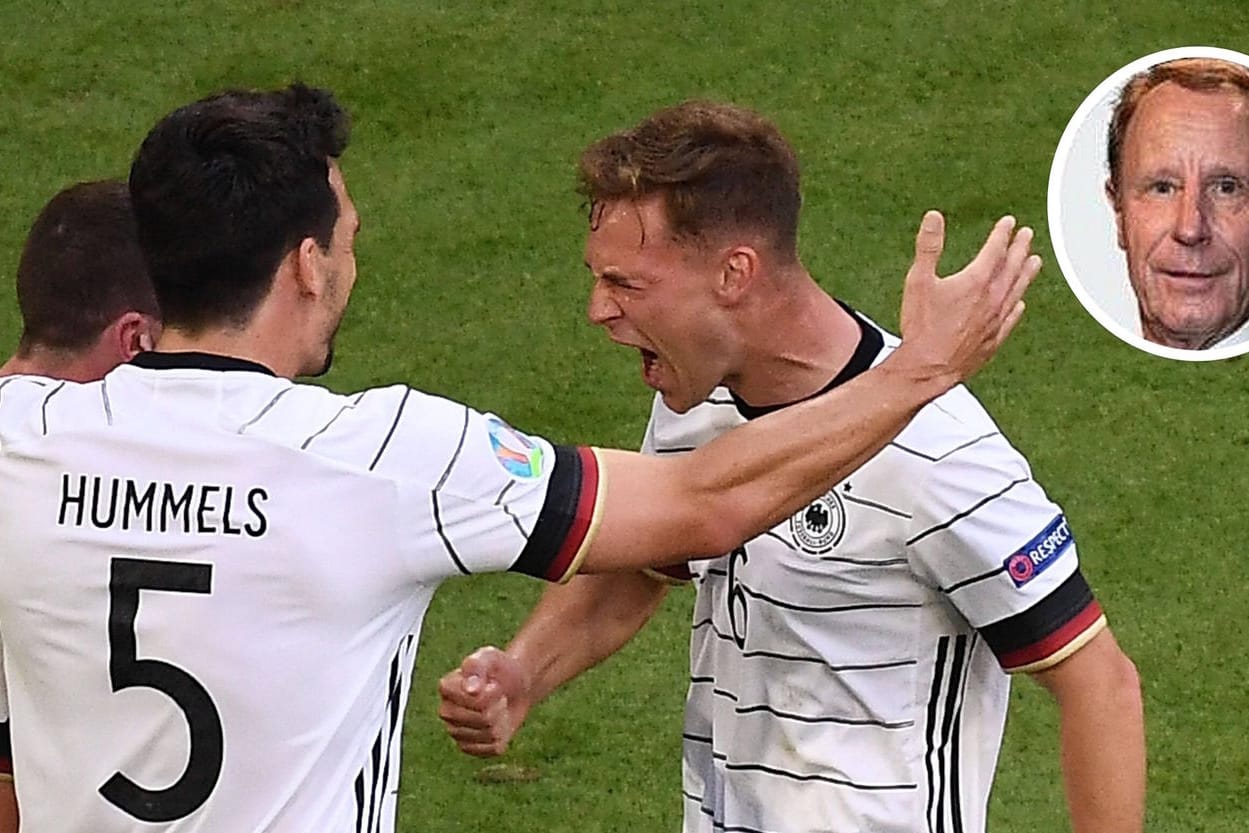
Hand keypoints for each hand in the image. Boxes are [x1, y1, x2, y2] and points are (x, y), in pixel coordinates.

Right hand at [437, 646, 532, 757]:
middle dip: (498, 706)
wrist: (515, 685)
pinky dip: (503, 737)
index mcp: (446, 687)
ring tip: (498, 708)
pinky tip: (498, 724)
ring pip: (488, 734)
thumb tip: (470, 689)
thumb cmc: (499, 668)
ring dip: (501, 720)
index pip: (473, 699)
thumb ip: (477, 667)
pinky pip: (492, 749)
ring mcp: (456, 732)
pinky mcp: (469, 747)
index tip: (492, 683)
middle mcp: (446, 711)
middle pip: (482, 718)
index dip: (490, 693)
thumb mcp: (489, 657)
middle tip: (498, 696)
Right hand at [897, 211, 1040, 385]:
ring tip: (1035, 262)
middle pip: (1012, 268)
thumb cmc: (922, 327)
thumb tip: (933, 218)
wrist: (928, 367)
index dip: (1002, 234)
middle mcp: (992, 299)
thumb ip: (928, 247)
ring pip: (1017, 291)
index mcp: (976, 281)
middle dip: (1019, 249)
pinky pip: (1012, 319)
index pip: (995, 251)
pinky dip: (1017, 307)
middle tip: (1027, 236)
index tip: (1009, 223)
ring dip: (1026, 274)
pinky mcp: (994, 340)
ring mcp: (996, 320)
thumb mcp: (918, 281)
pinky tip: (1020, 304)